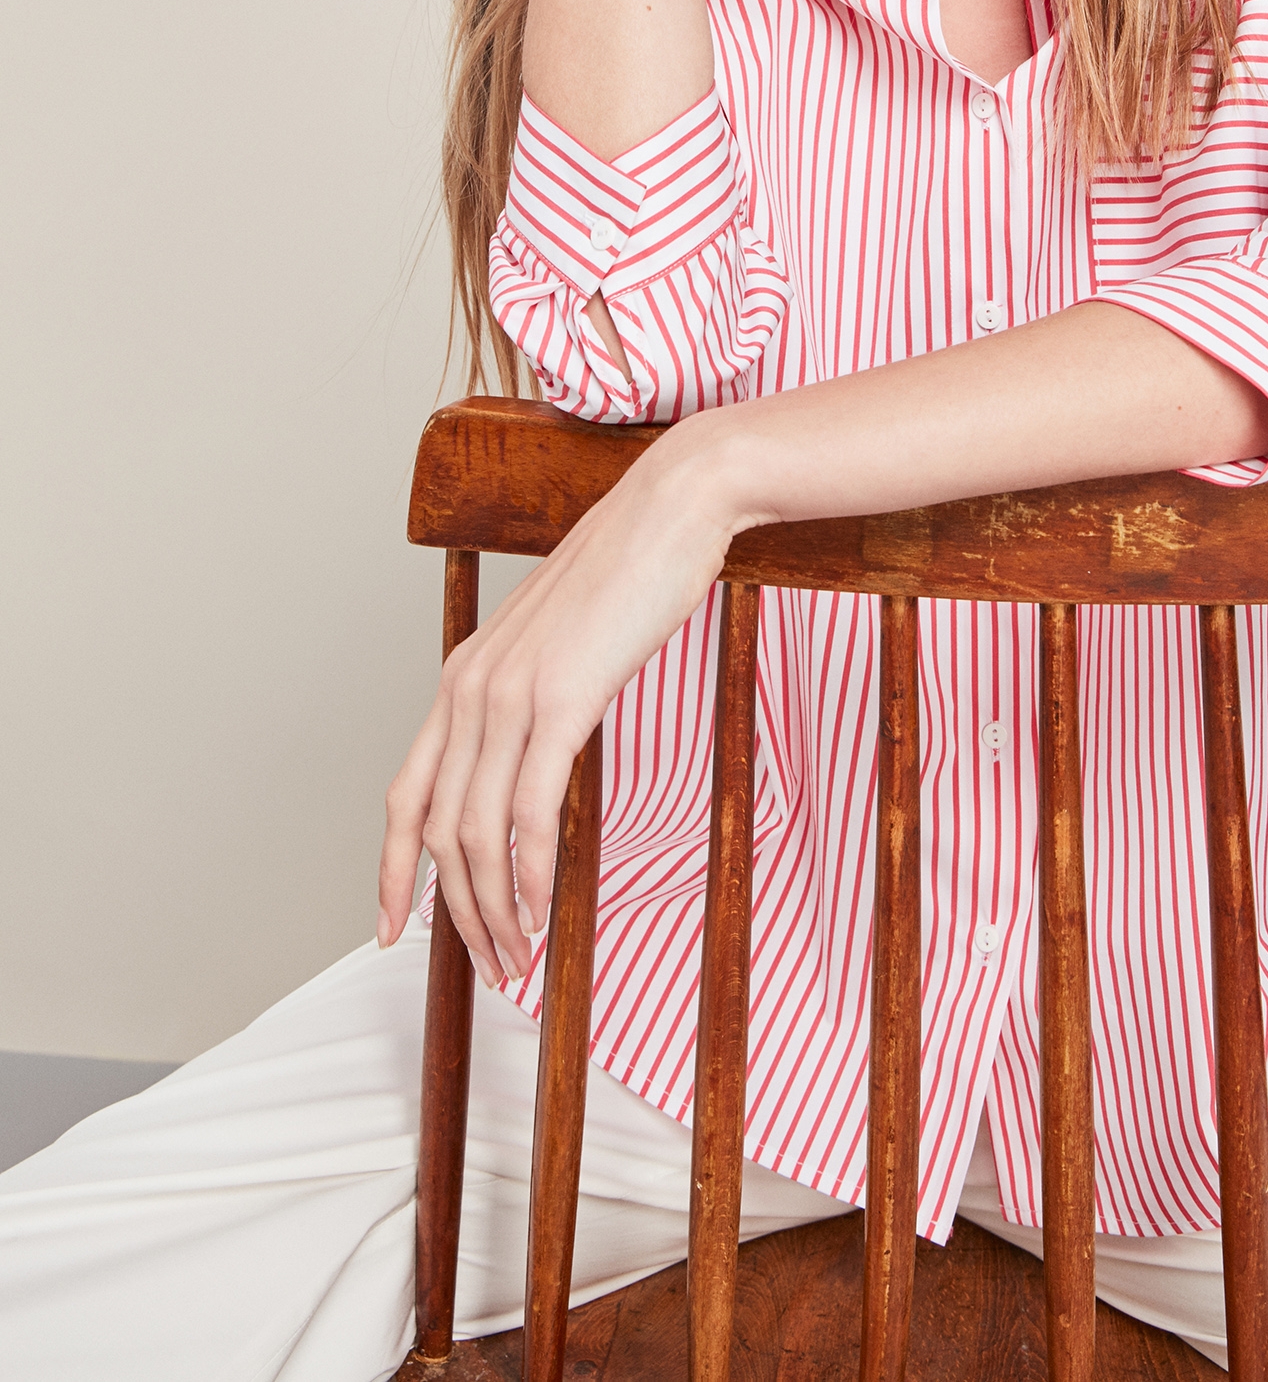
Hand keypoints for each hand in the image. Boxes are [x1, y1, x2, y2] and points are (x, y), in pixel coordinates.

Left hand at [377, 419, 757, 986]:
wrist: (671, 508)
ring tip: (518, 955)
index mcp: (464, 676)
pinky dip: (527, 872)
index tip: (393, 927)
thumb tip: (541, 748)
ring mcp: (509, 693)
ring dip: (493, 906)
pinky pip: (527, 809)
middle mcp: (469, 688)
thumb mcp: (564, 642)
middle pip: (435, 830)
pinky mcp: (560, 698)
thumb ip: (538, 694)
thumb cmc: (630, 571)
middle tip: (489, 966)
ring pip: (475, 831)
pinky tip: (540, 907)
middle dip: (454, 911)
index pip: (405, 793)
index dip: (391, 870)